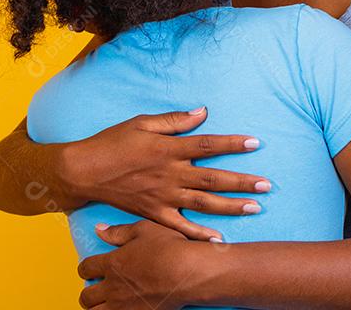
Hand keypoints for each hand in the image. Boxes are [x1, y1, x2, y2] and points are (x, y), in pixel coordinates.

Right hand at [60, 107, 269, 240]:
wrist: (84, 171)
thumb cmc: (112, 142)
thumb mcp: (141, 123)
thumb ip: (173, 120)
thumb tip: (202, 112)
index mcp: (168, 149)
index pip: (207, 145)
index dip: (232, 144)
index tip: (255, 143)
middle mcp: (170, 174)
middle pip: (213, 179)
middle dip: (242, 182)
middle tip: (266, 185)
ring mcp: (163, 196)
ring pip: (203, 204)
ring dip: (231, 207)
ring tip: (255, 208)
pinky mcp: (154, 213)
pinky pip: (180, 227)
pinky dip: (199, 234)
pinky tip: (219, 239)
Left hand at [78, 220, 200, 309]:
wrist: (187, 272)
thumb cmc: (169, 248)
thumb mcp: (143, 230)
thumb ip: (118, 232)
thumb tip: (99, 230)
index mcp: (112, 264)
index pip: (85, 268)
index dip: (84, 269)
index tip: (89, 269)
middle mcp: (113, 288)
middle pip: (86, 298)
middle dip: (87, 294)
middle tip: (94, 291)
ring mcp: (124, 306)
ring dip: (97, 309)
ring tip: (104, 305)